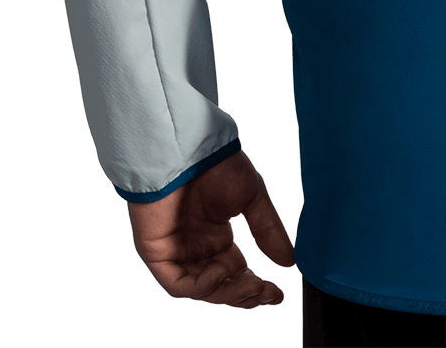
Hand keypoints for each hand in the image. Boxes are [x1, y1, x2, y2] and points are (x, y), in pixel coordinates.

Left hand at [127, 149, 295, 308]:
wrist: (190, 151)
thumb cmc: (219, 166)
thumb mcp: (252, 198)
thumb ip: (268, 231)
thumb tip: (289, 261)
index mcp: (216, 235)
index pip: (235, 271)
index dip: (255, 286)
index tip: (277, 293)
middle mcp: (196, 246)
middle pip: (219, 285)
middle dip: (243, 293)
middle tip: (266, 292)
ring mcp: (176, 252)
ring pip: (201, 288)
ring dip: (227, 292)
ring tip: (251, 284)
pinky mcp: (156, 254)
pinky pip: (178, 284)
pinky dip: (202, 285)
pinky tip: (222, 270)